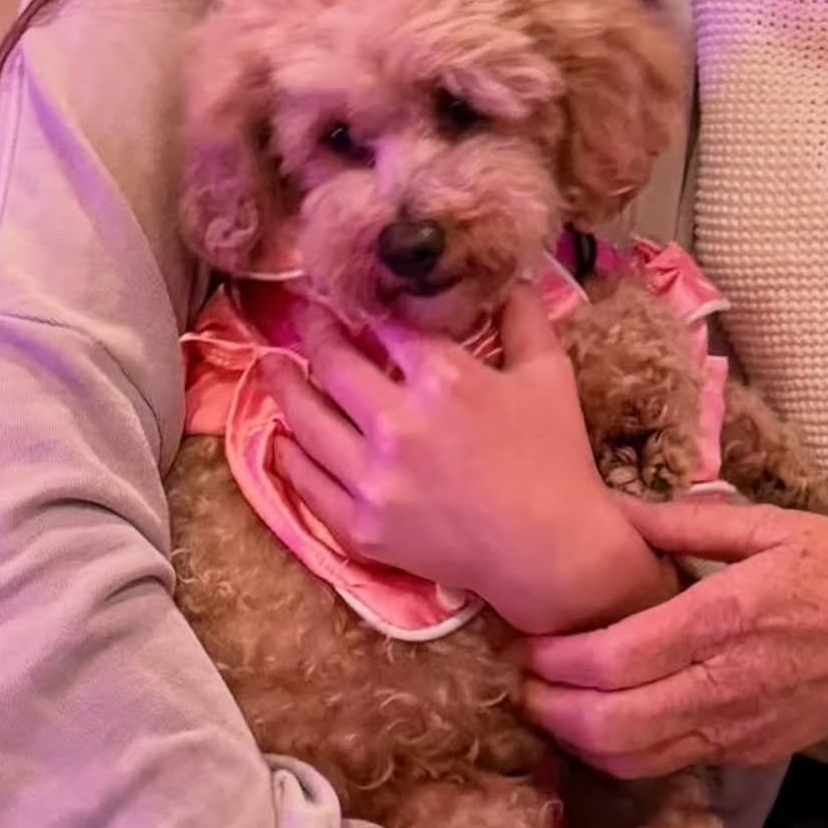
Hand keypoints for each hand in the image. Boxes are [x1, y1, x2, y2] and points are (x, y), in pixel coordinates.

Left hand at [264, 285, 671, 633]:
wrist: (549, 553)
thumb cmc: (555, 456)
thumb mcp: (549, 374)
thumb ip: (524, 316)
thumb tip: (509, 275)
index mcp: (444, 379)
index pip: (386, 324)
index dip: (364, 301)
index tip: (349, 287)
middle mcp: (397, 425)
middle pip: (333, 366)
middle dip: (314, 332)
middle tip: (303, 315)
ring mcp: (373, 480)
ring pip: (306, 423)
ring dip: (284, 388)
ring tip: (272, 365)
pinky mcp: (362, 528)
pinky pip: (307, 486)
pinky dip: (288, 458)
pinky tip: (281, 440)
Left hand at [521, 498, 827, 777]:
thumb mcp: (770, 524)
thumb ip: (688, 524)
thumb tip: (622, 510)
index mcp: (727, 618)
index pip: (620, 657)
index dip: (561, 658)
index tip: (528, 638)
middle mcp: (728, 684)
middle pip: (615, 724)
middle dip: (554, 708)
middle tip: (523, 678)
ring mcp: (741, 727)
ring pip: (638, 757)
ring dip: (582, 739)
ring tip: (551, 704)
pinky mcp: (753, 749)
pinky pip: (674, 762)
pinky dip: (626, 753)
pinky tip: (606, 722)